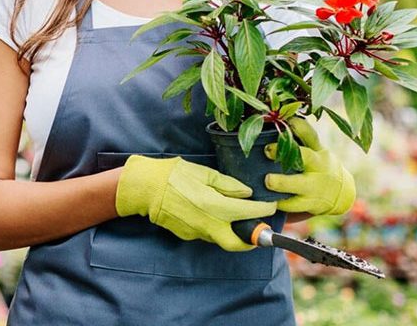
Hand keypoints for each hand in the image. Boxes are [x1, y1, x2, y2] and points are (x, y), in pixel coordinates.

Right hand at [116, 155, 276, 251]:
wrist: (145, 188)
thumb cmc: (173, 175)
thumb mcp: (204, 173)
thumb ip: (227, 185)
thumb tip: (246, 193)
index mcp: (215, 206)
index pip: (248, 212)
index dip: (263, 210)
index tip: (270, 207)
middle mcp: (208, 224)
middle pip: (236, 243)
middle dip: (251, 241)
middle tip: (258, 231)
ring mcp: (197, 232)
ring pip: (221, 238)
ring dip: (231, 232)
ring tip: (234, 218)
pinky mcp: (187, 235)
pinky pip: (206, 233)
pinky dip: (214, 227)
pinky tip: (211, 215)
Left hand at [265, 118, 355, 215]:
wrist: (340, 194)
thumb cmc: (319, 165)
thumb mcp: (315, 149)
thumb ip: (301, 135)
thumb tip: (281, 115)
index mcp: (317, 150)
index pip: (310, 135)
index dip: (298, 126)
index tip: (286, 120)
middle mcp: (318, 166)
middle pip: (305, 157)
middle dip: (287, 153)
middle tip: (267, 150)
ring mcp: (315, 186)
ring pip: (299, 185)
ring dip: (283, 183)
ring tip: (268, 181)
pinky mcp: (310, 204)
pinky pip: (294, 205)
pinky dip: (281, 203)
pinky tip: (268, 200)